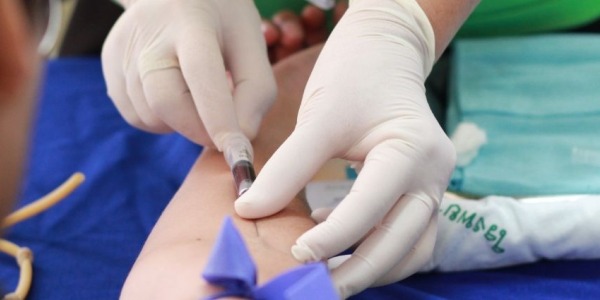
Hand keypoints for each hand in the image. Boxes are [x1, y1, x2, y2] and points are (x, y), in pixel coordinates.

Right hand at [102, 0, 274, 148]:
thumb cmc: (220, 18)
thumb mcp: (250, 40)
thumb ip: (256, 89)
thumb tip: (242, 137)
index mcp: (191, 22)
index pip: (202, 74)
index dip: (219, 118)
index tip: (237, 153)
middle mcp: (149, 35)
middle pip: (166, 101)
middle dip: (199, 130)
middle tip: (222, 131)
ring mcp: (123, 50)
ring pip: (150, 116)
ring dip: (181, 124)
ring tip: (197, 96)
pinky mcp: (109, 64)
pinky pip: (136, 116)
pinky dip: (162, 120)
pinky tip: (175, 94)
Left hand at [235, 0, 455, 296]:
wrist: (385, 52)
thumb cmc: (354, 76)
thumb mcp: (319, 117)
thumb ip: (287, 168)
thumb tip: (249, 210)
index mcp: (414, 151)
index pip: (371, 209)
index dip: (332, 238)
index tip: (295, 255)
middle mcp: (434, 175)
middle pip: (402, 243)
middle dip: (358, 271)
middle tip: (315, 289)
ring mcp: (434, 185)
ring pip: (411, 248)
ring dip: (372, 269)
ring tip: (329, 279)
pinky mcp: (422, 191)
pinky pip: (407, 236)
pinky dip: (379, 250)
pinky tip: (341, 246)